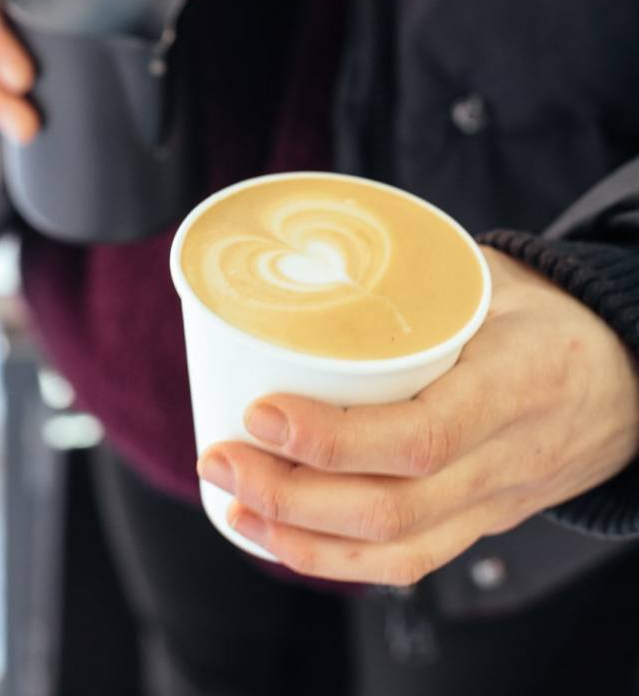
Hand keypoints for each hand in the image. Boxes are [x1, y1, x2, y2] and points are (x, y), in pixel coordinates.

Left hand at [197, 247, 638, 583]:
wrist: (628, 380)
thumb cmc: (555, 317)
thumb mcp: (497, 277)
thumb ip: (419, 276)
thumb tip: (315, 255)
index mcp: (518, 382)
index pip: (422, 436)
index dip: (334, 438)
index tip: (262, 410)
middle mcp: (507, 456)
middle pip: (393, 506)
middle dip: (289, 495)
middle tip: (220, 456)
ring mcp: (495, 500)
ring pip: (395, 548)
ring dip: (299, 536)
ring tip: (231, 499)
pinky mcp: (482, 521)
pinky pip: (411, 561)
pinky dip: (336, 562)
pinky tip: (281, 540)